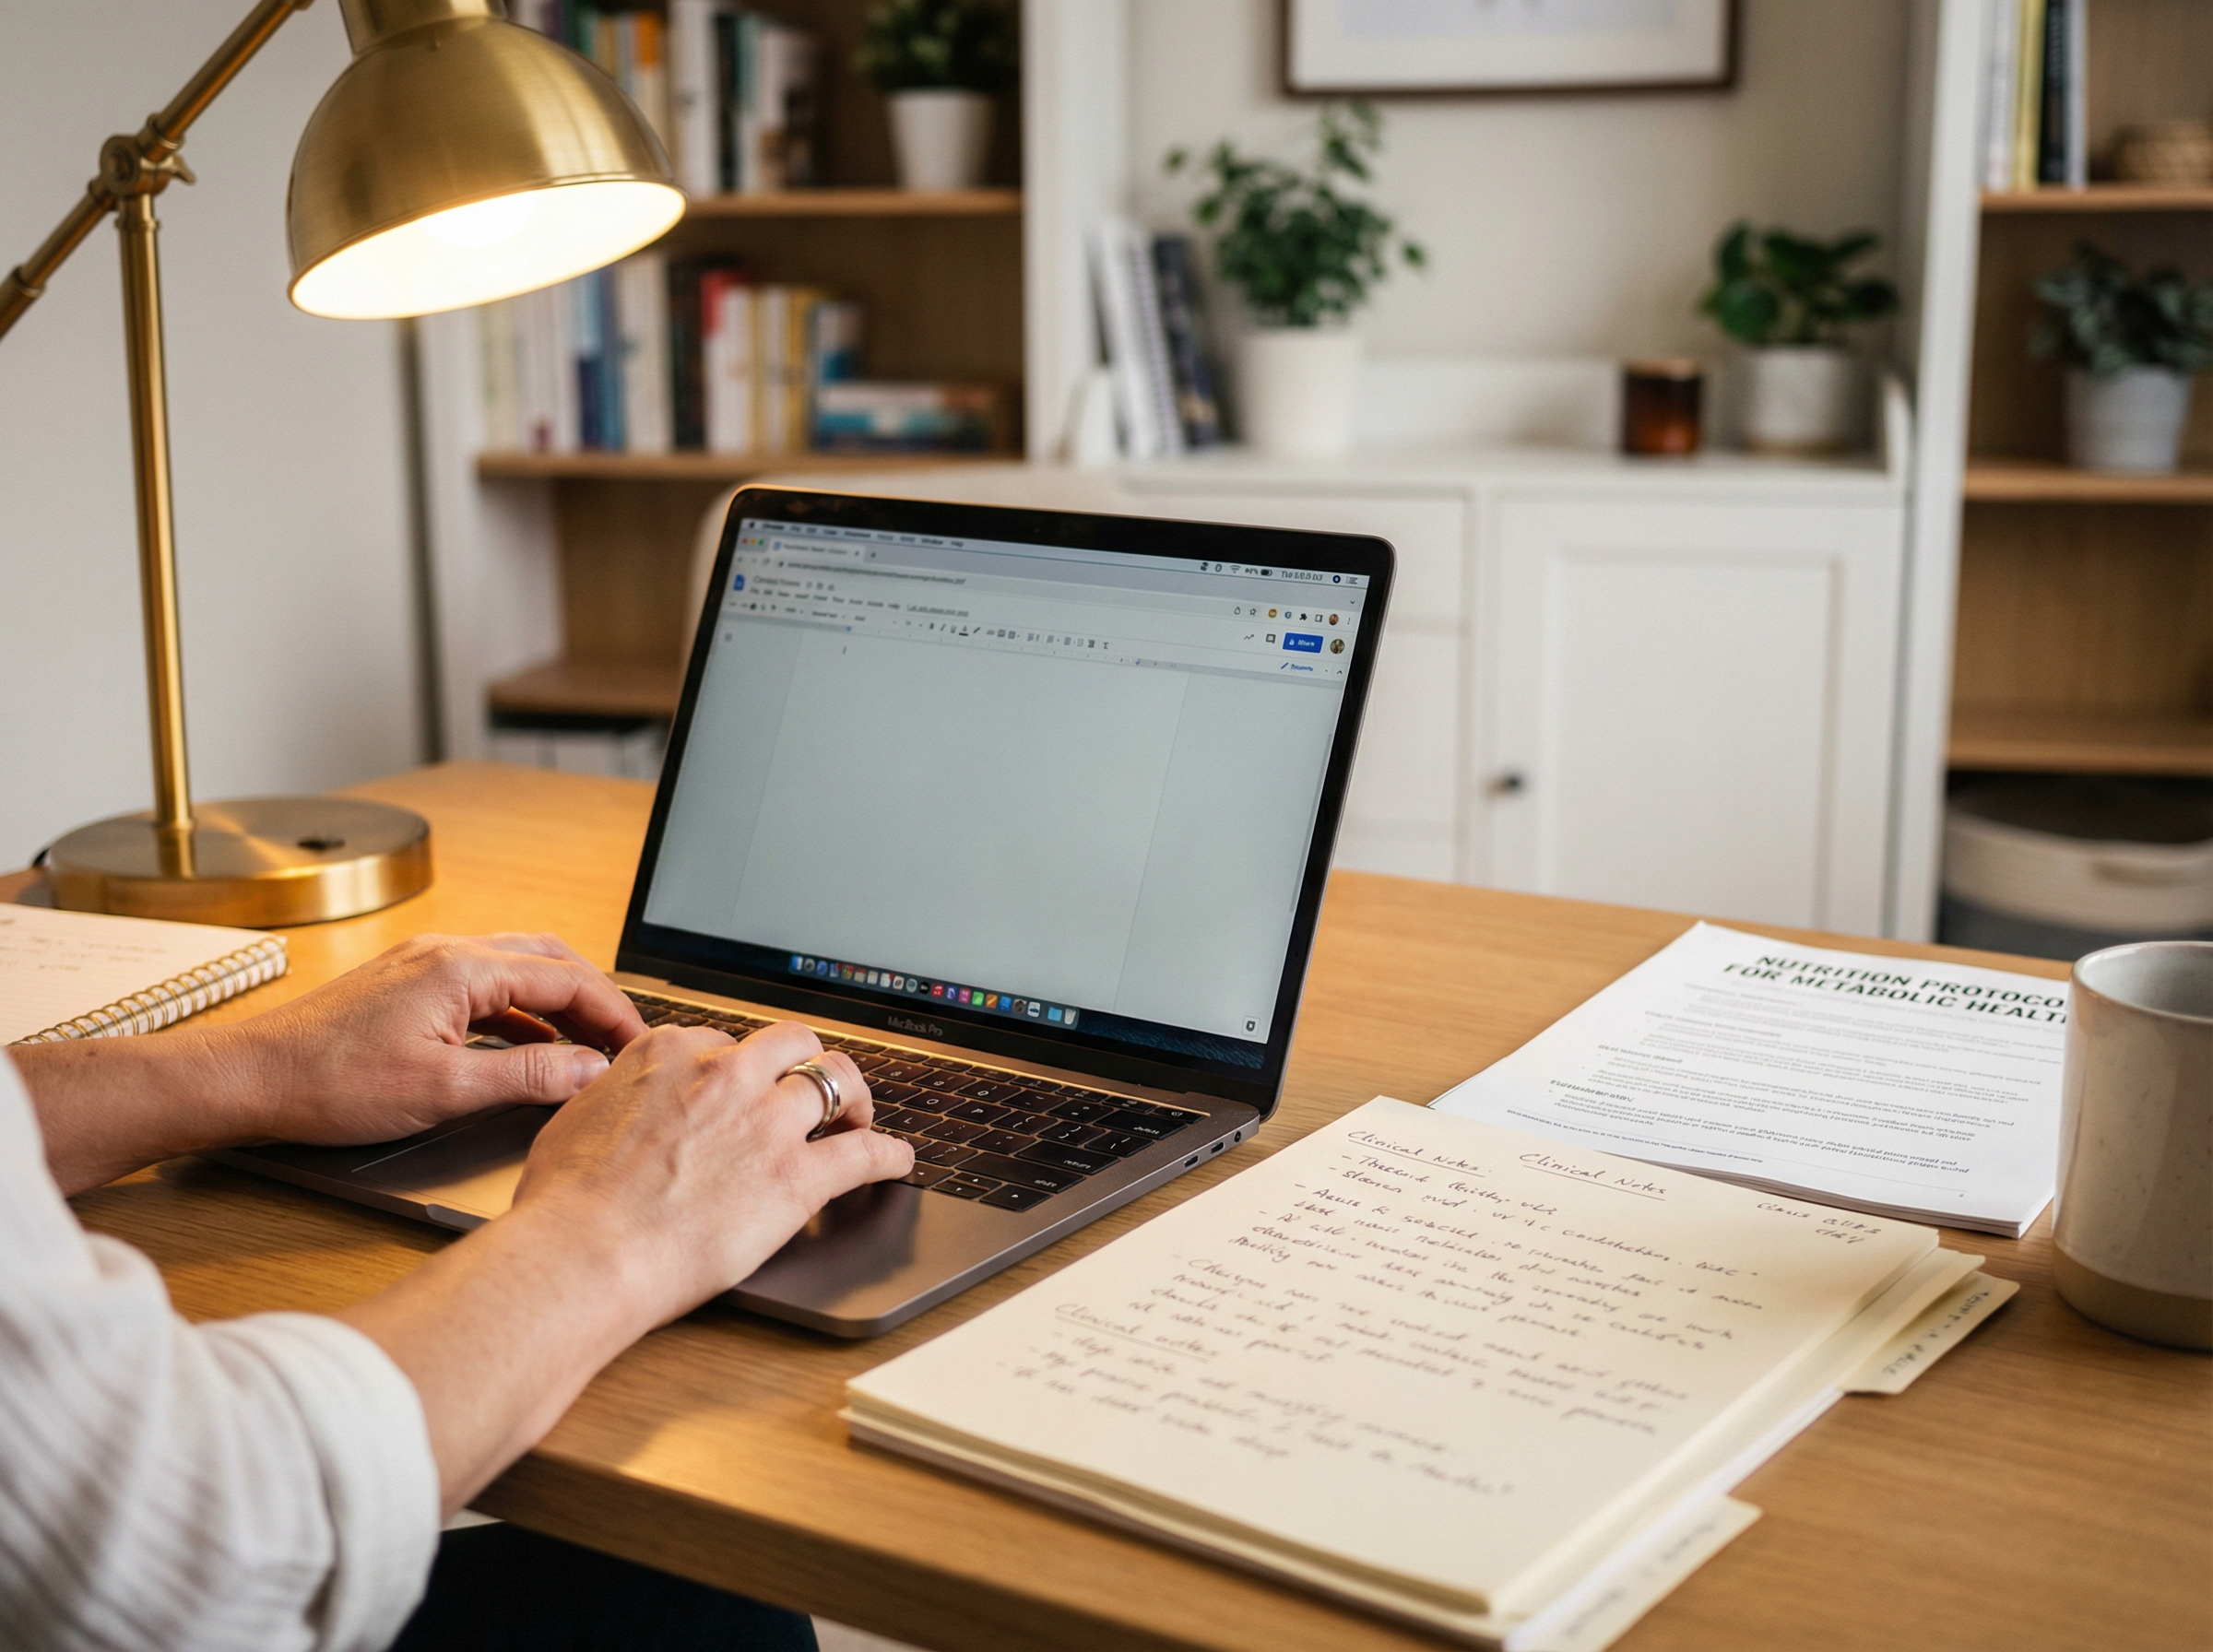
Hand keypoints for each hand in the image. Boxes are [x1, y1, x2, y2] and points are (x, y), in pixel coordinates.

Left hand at [213, 932, 647, 1148]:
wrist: (250, 1078)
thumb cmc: (329, 1084)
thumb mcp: (443, 1090)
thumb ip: (526, 1076)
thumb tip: (588, 1070)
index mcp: (462, 968)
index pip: (566, 979)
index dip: (613, 1013)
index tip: (638, 1046)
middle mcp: (447, 951)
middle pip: (550, 960)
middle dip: (595, 999)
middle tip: (624, 1042)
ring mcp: (425, 963)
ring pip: (518, 968)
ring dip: (560, 1002)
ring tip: (588, 1044)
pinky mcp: (408, 983)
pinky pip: (486, 985)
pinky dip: (521, 1011)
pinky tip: (530, 1047)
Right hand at [511, 1019, 912, 1326]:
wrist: (586, 1252)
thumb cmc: (566, 1203)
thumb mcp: (576, 1120)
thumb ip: (615, 1097)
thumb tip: (620, 1100)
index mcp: (672, 1054)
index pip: (723, 1042)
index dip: (737, 1069)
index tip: (741, 1088)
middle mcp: (727, 1075)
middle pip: (791, 1044)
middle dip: (804, 1063)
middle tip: (810, 1089)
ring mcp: (767, 1122)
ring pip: (836, 1080)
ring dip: (854, 1096)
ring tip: (858, 1114)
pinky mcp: (797, 1176)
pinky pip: (864, 1154)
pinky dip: (888, 1154)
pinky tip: (897, 1159)